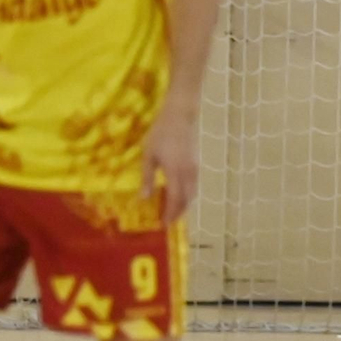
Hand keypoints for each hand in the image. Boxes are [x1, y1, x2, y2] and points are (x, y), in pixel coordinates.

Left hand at [141, 107, 199, 225]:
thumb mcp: (149, 155)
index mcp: (175, 172)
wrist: (180, 116)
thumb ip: (147, 178)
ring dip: (184, 204)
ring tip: (173, 210)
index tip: (163, 224)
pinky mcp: (196, 162)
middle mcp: (188, 173)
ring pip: (193, 192)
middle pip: (187, 199)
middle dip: (179, 212)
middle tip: (168, 221)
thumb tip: (144, 199)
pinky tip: (178, 193)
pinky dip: (187, 194)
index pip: (175, 199)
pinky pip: (194, 184)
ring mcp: (194, 168)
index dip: (170, 213)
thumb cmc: (161, 133)